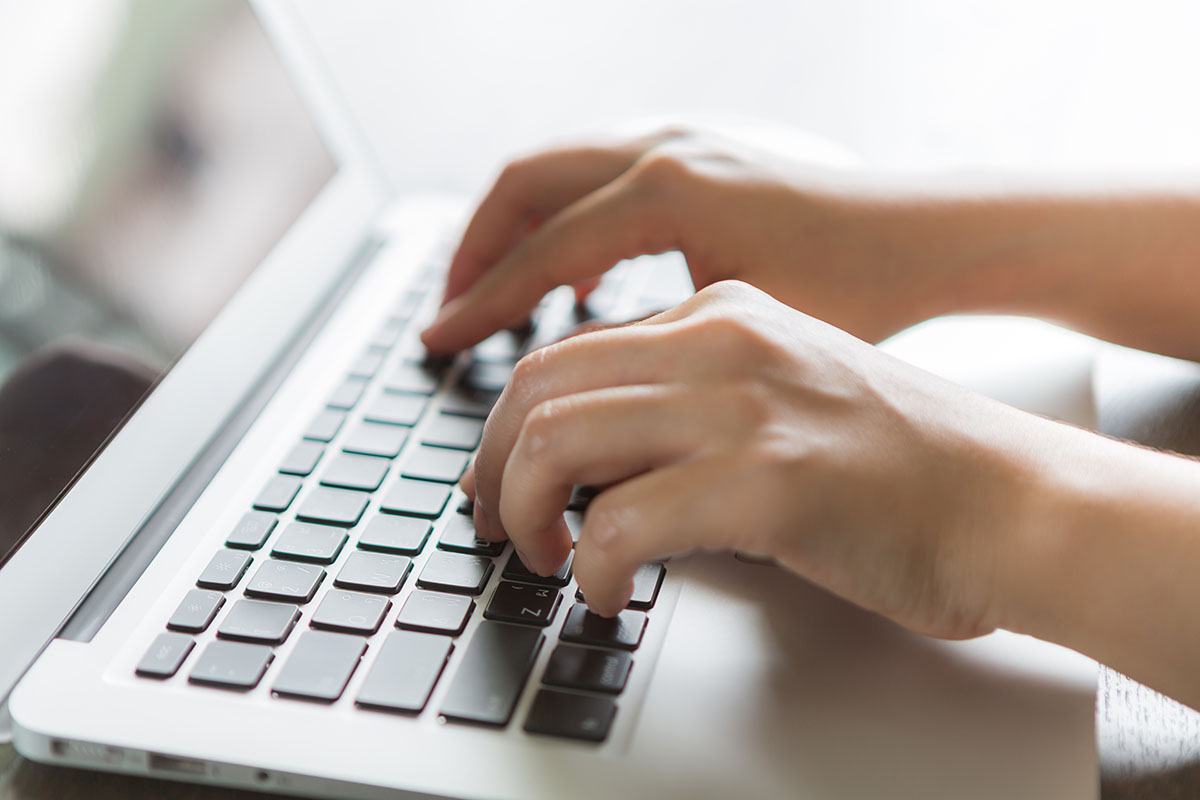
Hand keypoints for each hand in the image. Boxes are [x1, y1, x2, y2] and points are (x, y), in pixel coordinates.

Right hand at [421, 128, 946, 352]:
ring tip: (491, 298)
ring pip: (556, 172)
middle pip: (524, 184)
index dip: (481, 305)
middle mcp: (664, 152)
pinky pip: (598, 179)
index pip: (539, 251)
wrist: (931, 237)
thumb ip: (656, 356)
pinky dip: (563, 224)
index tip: (437, 345)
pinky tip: (576, 286)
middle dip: (474, 249)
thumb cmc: (861, 288)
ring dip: (513, 231)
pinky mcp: (699, 158)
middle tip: (448, 314)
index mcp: (668, 193)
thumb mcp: (748, 334)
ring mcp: (681, 144)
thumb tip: (582, 407)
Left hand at [463, 280, 1043, 639]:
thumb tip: (594, 463)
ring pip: (557, 439)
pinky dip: (593, 568)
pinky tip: (611, 595)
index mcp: (723, 312)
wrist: (1011, 500)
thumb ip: (692, 407)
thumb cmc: (903, 467)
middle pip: (541, 385)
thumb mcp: (781, 398)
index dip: (510, 424)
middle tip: (495, 523)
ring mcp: (745, 404)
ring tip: (542, 558)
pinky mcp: (767, 480)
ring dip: (524, 510)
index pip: (570, 351)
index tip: (498, 478)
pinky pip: (623, 521)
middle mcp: (724, 340)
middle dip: (492, 464)